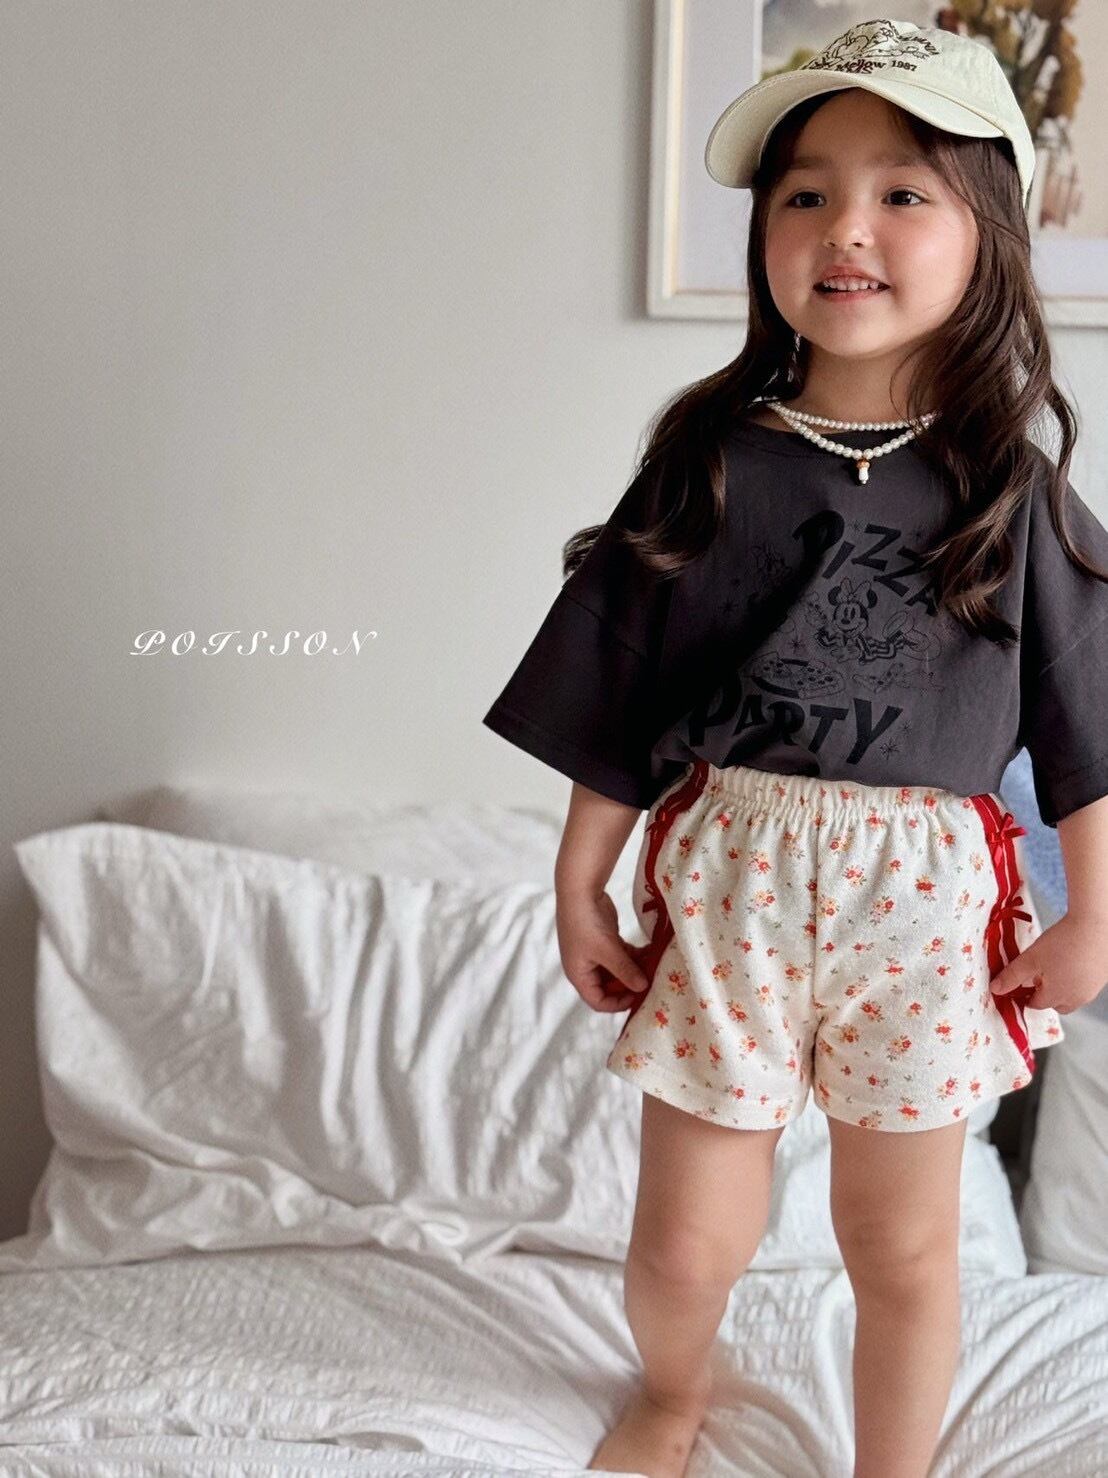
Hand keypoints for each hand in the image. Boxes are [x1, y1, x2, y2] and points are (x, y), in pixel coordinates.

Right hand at [556, 887, 652, 1012]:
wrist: (580, 890)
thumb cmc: (586, 924)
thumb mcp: (607, 950)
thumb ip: (626, 970)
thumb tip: (643, 987)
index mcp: (579, 975)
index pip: (598, 1001)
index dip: (617, 1003)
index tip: (638, 996)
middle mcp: (586, 967)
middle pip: (610, 987)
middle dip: (629, 986)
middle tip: (651, 983)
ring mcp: (596, 953)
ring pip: (619, 970)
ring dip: (635, 970)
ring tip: (655, 968)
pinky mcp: (606, 940)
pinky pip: (623, 955)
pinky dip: (635, 956)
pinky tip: (652, 953)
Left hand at [990, 912, 1107, 1014]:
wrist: (1095, 925)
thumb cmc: (1062, 942)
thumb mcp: (1030, 958)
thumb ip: (1012, 976)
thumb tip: (995, 989)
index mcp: (1057, 996)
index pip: (1036, 1004)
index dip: (1024, 994)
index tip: (1020, 982)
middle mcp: (1078, 998)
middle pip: (1055, 1004)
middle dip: (1044, 994)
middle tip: (1038, 974)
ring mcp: (1092, 989)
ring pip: (1072, 996)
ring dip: (1061, 987)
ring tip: (1055, 965)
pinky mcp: (1103, 978)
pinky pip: (1086, 985)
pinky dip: (1076, 979)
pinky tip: (1072, 960)